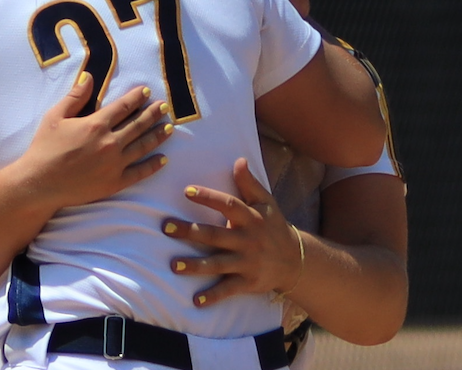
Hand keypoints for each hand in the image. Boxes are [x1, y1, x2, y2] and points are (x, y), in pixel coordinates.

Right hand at [17, 72, 172, 209]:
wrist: (39, 183)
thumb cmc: (44, 148)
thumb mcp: (55, 116)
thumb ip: (75, 96)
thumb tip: (89, 77)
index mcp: (96, 124)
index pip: (123, 107)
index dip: (136, 98)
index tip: (146, 91)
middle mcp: (110, 143)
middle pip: (138, 124)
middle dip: (153, 114)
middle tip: (165, 107)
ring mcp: (115, 164)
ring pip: (143, 146)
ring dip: (158, 135)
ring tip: (170, 128)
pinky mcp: (114, 183)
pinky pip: (139, 172)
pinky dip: (153, 165)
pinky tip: (163, 159)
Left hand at [162, 157, 301, 306]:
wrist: (296, 260)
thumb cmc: (274, 226)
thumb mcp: (267, 202)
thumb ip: (250, 184)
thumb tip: (238, 160)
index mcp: (251, 218)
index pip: (229, 205)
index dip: (209, 198)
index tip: (187, 191)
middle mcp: (248, 240)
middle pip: (215, 235)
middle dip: (190, 232)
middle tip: (165, 227)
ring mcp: (247, 263)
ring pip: (218, 264)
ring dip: (195, 266)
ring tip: (173, 265)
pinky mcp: (248, 283)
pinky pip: (228, 289)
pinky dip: (213, 296)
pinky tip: (196, 301)